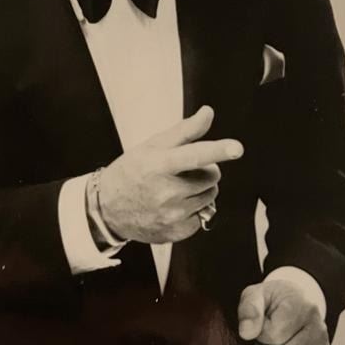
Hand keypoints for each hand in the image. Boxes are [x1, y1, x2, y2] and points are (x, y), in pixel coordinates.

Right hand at [98, 105, 242, 243]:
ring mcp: (172, 215)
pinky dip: (194, 209)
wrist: (108, 209)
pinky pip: (203, 215)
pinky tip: (174, 205)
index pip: (195, 156)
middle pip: (212, 176)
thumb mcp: (153, 146)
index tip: (237, 148)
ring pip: (210, 195)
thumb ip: (185, 130)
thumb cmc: (131, 172)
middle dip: (205, 170)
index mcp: (160, 166)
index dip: (218, 151)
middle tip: (182, 171)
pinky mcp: (178, 232)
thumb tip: (208, 113)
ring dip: (201, 190)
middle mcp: (167, 193)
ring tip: (176, 188)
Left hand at [237, 276, 329, 344]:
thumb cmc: (273, 299)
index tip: (259, 325)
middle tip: (260, 340)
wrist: (296, 300)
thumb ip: (249, 309)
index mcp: (302, 308)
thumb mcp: (257, 294)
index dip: (259, 334)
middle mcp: (317, 329)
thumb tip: (246, 333)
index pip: (274, 335)